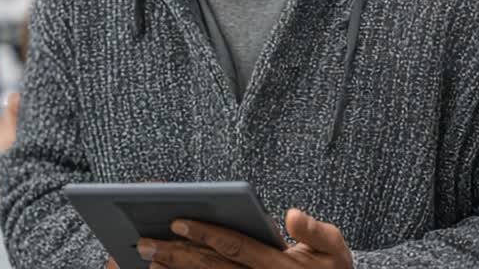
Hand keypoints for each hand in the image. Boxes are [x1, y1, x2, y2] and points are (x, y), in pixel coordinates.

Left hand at [135, 208, 351, 268]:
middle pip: (211, 268)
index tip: (177, 220)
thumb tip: (292, 214)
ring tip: (149, 262)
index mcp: (279, 264)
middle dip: (176, 254)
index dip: (205, 233)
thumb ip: (316, 231)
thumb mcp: (335, 250)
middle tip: (144, 242)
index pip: (235, 246)